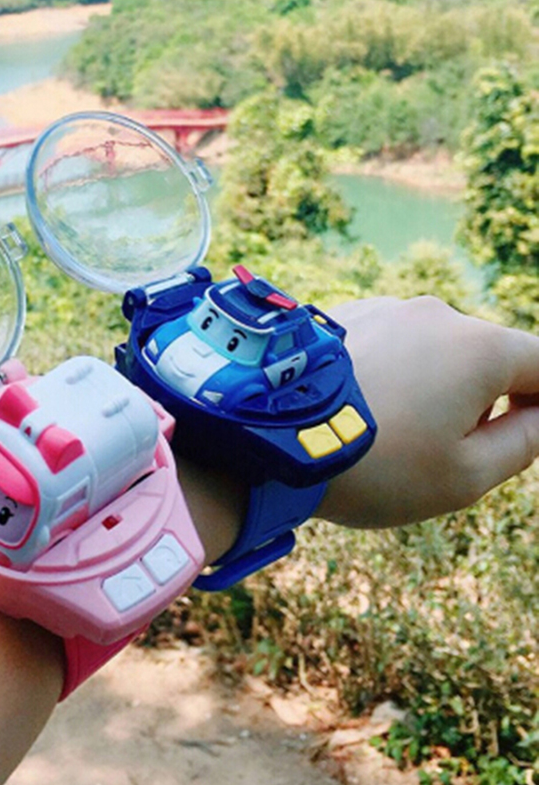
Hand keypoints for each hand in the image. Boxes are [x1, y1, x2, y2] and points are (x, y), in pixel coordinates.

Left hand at [318, 296, 538, 527]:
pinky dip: (388, 372)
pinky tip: (357, 409)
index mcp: (480, 348)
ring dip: (430, 385)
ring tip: (387, 433)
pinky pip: (386, 344)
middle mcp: (434, 314)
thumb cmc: (375, 465)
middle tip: (439, 451)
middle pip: (484, 355)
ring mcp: (383, 309)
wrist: (269, 435)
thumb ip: (524, 441)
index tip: (519, 433)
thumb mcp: (464, 475)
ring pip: (431, 350)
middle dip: (481, 400)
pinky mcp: (341, 317)